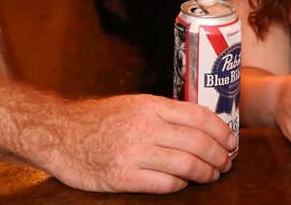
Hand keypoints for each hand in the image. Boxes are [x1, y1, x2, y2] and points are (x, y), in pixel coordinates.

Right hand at [41, 94, 234, 192]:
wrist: (59, 134)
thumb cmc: (97, 120)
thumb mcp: (132, 104)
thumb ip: (162, 112)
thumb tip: (198, 124)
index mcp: (150, 106)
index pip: (199, 116)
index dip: (221, 131)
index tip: (231, 141)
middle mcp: (145, 127)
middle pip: (198, 142)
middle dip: (219, 156)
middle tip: (226, 163)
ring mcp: (134, 153)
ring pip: (187, 165)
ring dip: (205, 173)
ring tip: (211, 176)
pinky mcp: (123, 177)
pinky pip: (165, 184)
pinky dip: (181, 185)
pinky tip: (183, 183)